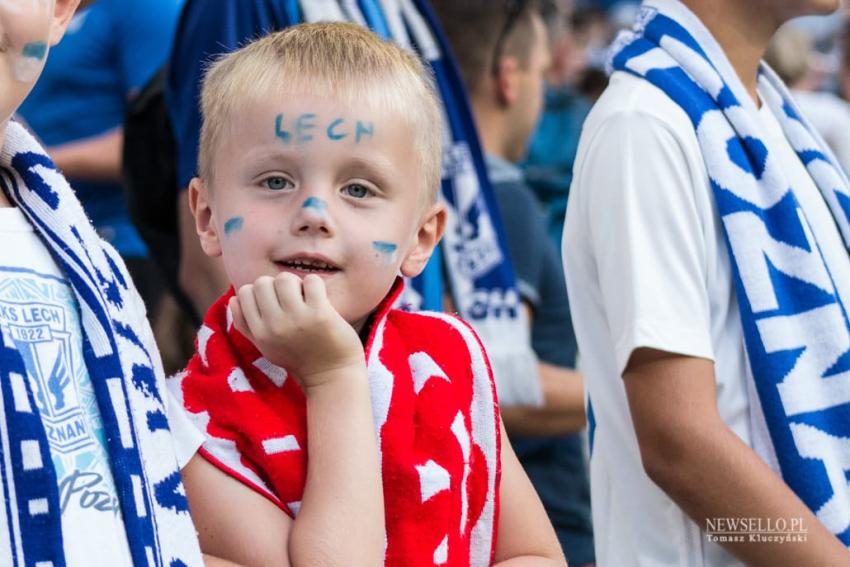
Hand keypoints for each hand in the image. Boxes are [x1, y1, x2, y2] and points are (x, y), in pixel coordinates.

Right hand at [230, 273, 364, 390]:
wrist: (332, 376)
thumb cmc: (299, 358)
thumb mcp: (267, 347)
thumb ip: (246, 326)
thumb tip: (233, 299)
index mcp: (260, 333)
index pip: (244, 293)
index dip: (260, 292)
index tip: (274, 301)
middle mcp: (275, 326)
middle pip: (262, 282)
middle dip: (276, 285)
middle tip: (291, 298)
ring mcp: (297, 319)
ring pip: (284, 279)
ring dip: (295, 283)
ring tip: (304, 296)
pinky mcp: (320, 313)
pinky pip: (311, 281)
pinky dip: (315, 284)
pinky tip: (319, 297)